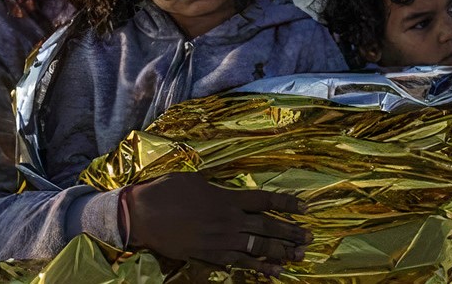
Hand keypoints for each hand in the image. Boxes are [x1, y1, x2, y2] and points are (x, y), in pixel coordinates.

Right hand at [124, 172, 310, 276]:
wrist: (142, 214)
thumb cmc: (165, 191)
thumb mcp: (194, 179)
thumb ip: (216, 186)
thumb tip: (228, 189)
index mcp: (225, 197)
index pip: (264, 200)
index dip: (287, 204)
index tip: (305, 207)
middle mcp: (228, 220)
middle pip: (266, 226)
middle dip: (290, 232)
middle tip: (309, 238)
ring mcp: (219, 240)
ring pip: (257, 247)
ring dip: (280, 252)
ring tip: (298, 256)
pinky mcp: (209, 255)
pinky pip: (239, 263)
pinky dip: (258, 268)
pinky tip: (273, 272)